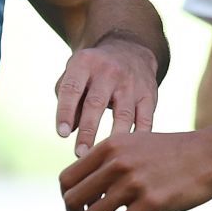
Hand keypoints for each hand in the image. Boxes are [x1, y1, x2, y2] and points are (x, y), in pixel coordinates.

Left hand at [54, 40, 157, 157]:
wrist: (130, 50)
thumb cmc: (93, 71)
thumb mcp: (75, 73)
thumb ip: (69, 99)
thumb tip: (71, 130)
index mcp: (84, 63)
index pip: (71, 89)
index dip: (65, 112)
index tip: (62, 134)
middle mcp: (108, 71)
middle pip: (96, 103)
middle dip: (88, 131)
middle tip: (80, 155)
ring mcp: (131, 83)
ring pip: (123, 114)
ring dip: (112, 138)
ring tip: (104, 160)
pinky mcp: (149, 94)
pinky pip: (145, 120)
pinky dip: (138, 138)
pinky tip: (130, 154)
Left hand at [60, 130, 211, 210]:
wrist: (209, 155)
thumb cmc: (172, 153)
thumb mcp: (134, 144)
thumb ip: (110, 160)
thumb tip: (87, 187)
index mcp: (109, 148)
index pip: (67, 178)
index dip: (67, 197)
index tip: (76, 208)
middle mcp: (116, 164)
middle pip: (73, 199)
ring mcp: (133, 184)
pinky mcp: (151, 204)